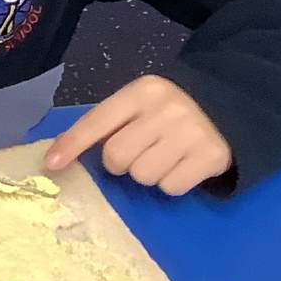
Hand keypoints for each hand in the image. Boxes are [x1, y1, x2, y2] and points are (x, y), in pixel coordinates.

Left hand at [46, 75, 231, 195]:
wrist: (228, 105)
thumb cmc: (168, 109)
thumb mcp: (138, 103)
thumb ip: (108, 122)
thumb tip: (62, 154)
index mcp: (140, 92)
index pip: (96, 121)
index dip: (71, 144)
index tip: (52, 164)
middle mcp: (165, 110)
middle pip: (117, 157)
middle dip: (119, 163)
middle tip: (136, 153)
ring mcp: (191, 133)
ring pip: (143, 176)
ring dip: (147, 173)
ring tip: (163, 156)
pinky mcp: (211, 157)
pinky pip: (171, 187)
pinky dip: (171, 182)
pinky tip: (182, 165)